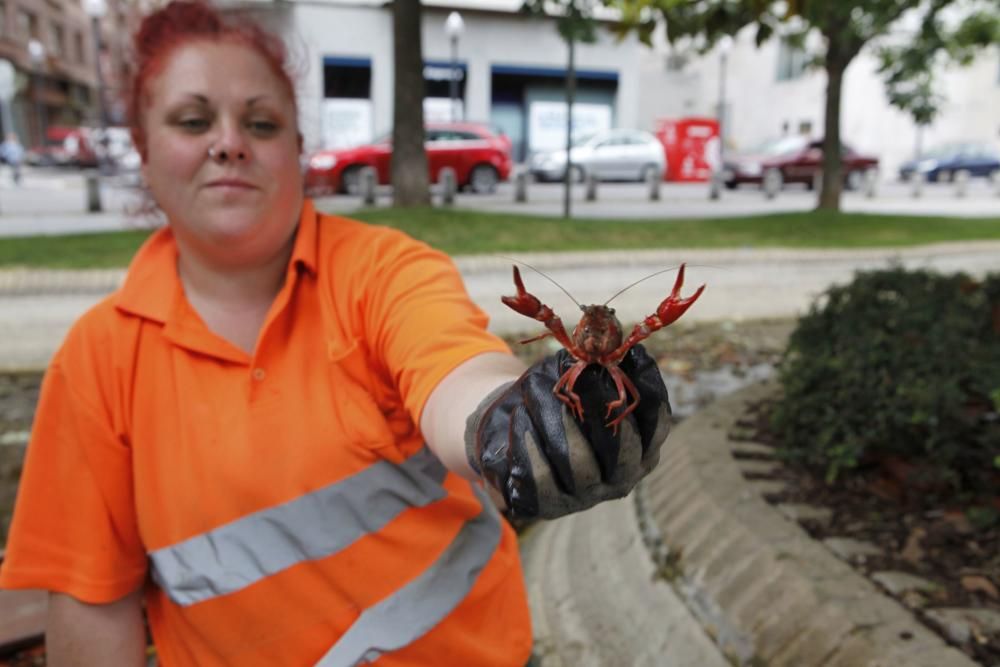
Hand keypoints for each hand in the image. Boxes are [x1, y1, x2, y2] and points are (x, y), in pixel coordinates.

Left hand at [464, 344, 671, 518]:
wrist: (511, 431)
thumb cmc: (554, 398)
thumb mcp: (577, 376)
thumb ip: (598, 366)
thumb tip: (616, 347)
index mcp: (641, 445)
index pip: (657, 423)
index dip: (647, 390)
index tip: (631, 359)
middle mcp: (622, 476)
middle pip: (623, 450)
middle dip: (601, 409)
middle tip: (584, 379)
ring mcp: (588, 495)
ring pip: (579, 464)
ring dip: (556, 423)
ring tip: (534, 391)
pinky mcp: (551, 506)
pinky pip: (542, 479)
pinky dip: (530, 446)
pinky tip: (520, 421)